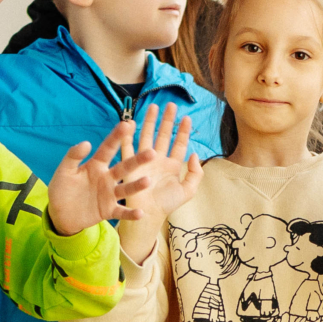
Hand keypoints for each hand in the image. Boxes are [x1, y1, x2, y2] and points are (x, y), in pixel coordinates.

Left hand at [46, 117, 147, 235]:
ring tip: (148, 181)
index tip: (127, 124)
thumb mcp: (64, 171)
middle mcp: (107, 178)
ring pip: (126, 189)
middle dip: (138, 160)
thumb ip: (73, 156)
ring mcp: (109, 195)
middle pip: (124, 168)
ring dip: (137, 185)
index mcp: (96, 165)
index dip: (117, 137)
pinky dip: (130, 213)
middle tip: (151, 153)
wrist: (60, 215)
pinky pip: (122, 212)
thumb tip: (86, 142)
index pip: (108, 149)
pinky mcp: (108, 211)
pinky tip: (140, 213)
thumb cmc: (62, 189)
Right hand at [115, 103, 202, 224]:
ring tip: (152, 107)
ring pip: (146, 137)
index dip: (183, 131)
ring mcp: (143, 161)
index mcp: (172, 165)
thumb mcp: (188, 190)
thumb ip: (195, 173)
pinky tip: (129, 124)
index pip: (178, 144)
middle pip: (163, 135)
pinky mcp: (130, 166)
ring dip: (149, 122)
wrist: (148, 216)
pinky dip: (127, 136)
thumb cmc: (167, 205)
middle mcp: (158, 160)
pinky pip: (128, 148)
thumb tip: (193, 154)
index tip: (187, 117)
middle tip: (170, 105)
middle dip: (166, 120)